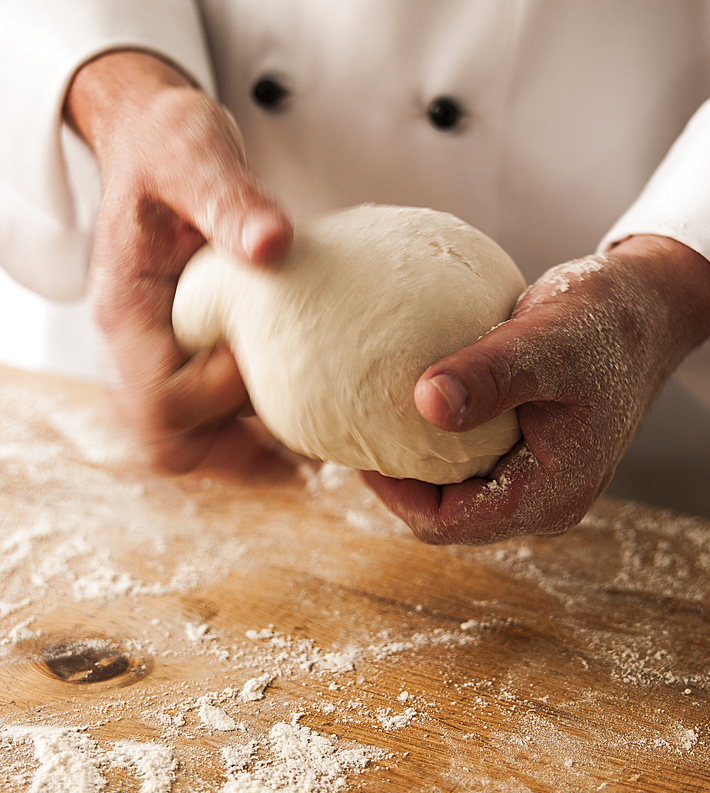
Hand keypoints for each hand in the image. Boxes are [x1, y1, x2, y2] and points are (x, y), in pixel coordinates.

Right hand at [64, 51, 292, 472]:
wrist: (158, 144)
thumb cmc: (169, 144)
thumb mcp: (195, 153)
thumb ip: (228, 197)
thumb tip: (272, 245)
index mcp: (128, 309)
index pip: (157, 396)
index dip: (213, 397)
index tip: (260, 360)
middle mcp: (139, 345)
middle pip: (165, 440)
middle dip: (231, 457)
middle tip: (301, 462)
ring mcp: (162, 355)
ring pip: (187, 442)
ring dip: (244, 458)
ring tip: (311, 460)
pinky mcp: (190, 355)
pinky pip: (210, 419)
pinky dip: (251, 434)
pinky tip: (305, 421)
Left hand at [363, 236, 709, 543]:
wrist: (646, 308)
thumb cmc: (605, 322)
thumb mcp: (546, 341)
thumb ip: (489, 375)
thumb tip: (424, 403)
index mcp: (550, 495)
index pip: (446, 523)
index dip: (393, 495)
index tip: (358, 448)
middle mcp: (543, 500)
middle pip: (445, 515)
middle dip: (400, 482)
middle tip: (358, 433)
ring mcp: (537, 481)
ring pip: (455, 492)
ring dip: (416, 462)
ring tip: (375, 420)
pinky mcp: (530, 456)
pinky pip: (469, 463)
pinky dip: (437, 441)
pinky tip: (409, 404)